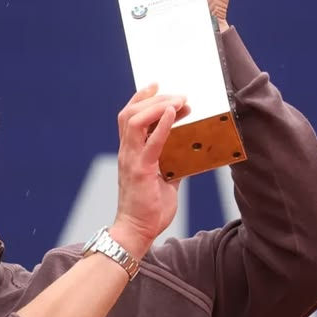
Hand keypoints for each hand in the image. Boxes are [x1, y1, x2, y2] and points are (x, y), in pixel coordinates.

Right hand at [109, 85, 187, 256]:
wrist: (136, 231)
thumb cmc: (148, 208)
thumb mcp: (165, 179)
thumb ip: (172, 162)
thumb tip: (189, 150)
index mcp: (130, 153)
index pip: (129, 117)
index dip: (140, 98)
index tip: (156, 85)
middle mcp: (127, 153)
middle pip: (130, 113)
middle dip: (153, 98)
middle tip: (177, 94)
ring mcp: (132, 160)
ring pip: (134, 121)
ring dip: (158, 106)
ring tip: (178, 101)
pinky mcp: (141, 170)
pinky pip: (151, 142)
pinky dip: (163, 124)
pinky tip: (174, 113)